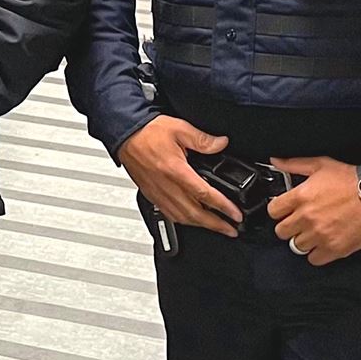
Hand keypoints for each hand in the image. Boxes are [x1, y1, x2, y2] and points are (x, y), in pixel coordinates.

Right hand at [117, 117, 240, 235]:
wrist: (124, 135)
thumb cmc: (147, 132)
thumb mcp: (180, 128)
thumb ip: (203, 139)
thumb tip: (221, 144)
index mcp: (175, 171)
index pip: (205, 195)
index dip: (224, 207)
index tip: (236, 215)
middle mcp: (166, 186)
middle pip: (195, 214)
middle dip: (216, 225)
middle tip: (232, 230)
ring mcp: (158, 193)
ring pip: (182, 218)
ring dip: (201, 226)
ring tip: (216, 228)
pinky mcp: (151, 195)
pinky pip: (169, 214)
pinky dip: (184, 221)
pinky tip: (192, 220)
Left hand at [266, 157, 360, 265]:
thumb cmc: (353, 179)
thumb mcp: (322, 164)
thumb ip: (295, 164)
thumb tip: (276, 160)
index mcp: (301, 197)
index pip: (273, 211)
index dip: (279, 211)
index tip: (287, 211)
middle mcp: (307, 217)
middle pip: (282, 232)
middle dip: (290, 227)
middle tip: (302, 223)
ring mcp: (320, 234)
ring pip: (297, 246)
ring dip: (304, 240)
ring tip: (316, 232)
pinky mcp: (334, 248)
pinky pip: (314, 259)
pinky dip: (317, 254)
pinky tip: (324, 243)